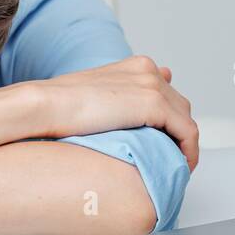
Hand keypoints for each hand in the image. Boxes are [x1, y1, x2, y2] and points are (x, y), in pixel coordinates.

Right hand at [21, 55, 199, 169]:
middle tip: (169, 158)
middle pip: (180, 106)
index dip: (169, 119)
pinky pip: (187, 133)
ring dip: (184, 144)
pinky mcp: (155, 105)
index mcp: (136, 66)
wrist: (47, 105)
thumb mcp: (94, 97)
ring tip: (174, 166)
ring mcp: (153, 86)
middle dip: (178, 132)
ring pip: (186, 120)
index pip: (166, 92)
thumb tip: (131, 111)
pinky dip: (188, 152)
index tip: (165, 140)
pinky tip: (180, 168)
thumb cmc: (60, 105)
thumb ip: (119, 99)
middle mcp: (148, 70)